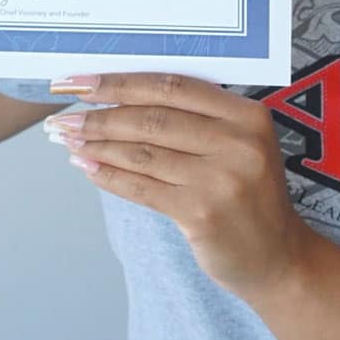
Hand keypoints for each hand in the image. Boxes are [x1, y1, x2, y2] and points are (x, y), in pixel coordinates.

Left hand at [45, 72, 309, 301]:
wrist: (278, 258)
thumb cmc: (248, 195)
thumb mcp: (238, 146)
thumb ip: (195, 120)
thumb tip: (117, 96)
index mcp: (247, 114)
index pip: (172, 86)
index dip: (120, 81)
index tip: (80, 81)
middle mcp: (238, 142)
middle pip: (153, 117)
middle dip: (99, 114)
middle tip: (61, 114)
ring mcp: (221, 179)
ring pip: (143, 152)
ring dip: (96, 144)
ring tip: (66, 139)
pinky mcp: (202, 213)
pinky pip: (143, 188)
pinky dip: (109, 175)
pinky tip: (86, 166)